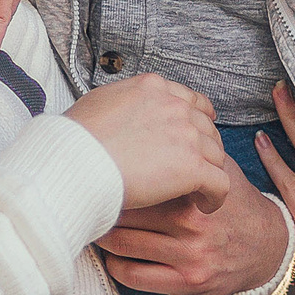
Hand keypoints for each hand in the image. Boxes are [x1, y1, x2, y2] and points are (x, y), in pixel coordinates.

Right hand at [66, 76, 229, 211]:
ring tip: (200, 191)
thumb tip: (117, 113)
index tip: (198, 132)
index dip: (198, 118)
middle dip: (205, 147)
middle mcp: (174, 107)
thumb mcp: (97, 103)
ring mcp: (186, 136)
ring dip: (210, 172)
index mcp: (152, 88)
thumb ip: (120, 104)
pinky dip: (215, 197)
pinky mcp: (192, 167)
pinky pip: (219, 184)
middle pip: (206, 128)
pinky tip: (205, 206)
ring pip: (216, 155)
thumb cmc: (75, 139)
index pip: (190, 100)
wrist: (76, 160)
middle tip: (197, 166)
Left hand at [100, 141, 287, 294]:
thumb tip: (153, 121)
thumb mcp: (222, 170)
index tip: (98, 172)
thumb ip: (193, 151)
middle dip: (102, 205)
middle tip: (87, 198)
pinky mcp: (185, 283)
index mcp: (194, 191)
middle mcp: (190, 224)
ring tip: (95, 224)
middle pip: (126, 212)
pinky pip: (135, 277)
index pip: (140, 180)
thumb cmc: (236, 204)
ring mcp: (187, 255)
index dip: (114, 176)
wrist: (267, 246)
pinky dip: (115, 266)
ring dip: (102, 235)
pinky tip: (111, 255)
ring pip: (123, 245)